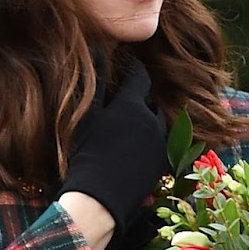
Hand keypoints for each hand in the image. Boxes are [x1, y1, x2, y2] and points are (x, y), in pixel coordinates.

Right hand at [61, 55, 169, 243]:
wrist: (99, 200)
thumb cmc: (86, 155)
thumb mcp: (86, 117)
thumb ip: (95, 82)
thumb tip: (97, 49)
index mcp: (133, 106)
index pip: (139, 77)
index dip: (133, 71)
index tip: (129, 68)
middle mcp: (153, 122)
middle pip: (150, 103)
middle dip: (140, 102)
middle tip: (125, 106)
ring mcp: (161, 146)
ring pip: (158, 126)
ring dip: (148, 124)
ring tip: (131, 131)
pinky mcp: (162, 166)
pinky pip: (161, 148)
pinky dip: (151, 145)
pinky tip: (135, 152)